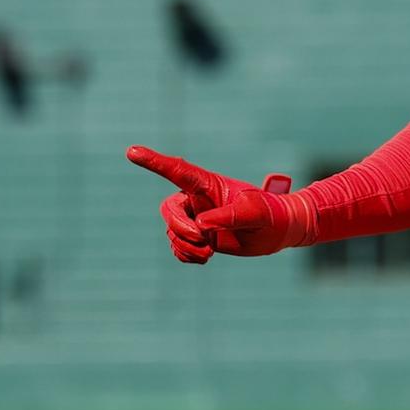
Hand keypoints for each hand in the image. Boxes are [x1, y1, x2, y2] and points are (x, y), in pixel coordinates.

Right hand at [127, 145, 302, 261]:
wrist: (278, 230)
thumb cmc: (269, 214)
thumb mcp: (253, 213)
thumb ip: (228, 217)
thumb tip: (202, 226)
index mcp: (208, 185)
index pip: (177, 171)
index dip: (153, 162)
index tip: (132, 152)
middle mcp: (197, 200)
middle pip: (169, 210)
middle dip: (180, 229)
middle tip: (204, 241)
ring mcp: (196, 219)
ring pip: (172, 232)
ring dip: (187, 247)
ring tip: (210, 253)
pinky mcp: (198, 237)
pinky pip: (178, 247)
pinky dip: (186, 255)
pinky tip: (205, 258)